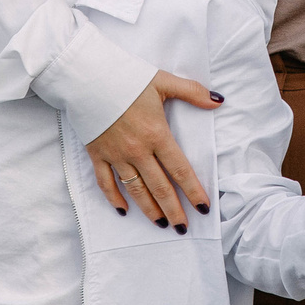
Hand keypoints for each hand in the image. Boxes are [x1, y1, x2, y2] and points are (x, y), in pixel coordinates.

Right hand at [86, 70, 219, 230]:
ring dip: (149, 209)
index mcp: (157, 135)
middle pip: (159, 187)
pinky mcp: (97, 154)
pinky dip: (114, 198)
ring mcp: (116, 155)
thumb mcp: (163, 81)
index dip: (193, 191)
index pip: (180, 170)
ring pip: (135, 190)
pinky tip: (124, 210)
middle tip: (183, 227)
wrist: (87, 77)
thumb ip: (192, 92)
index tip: (203, 208)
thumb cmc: (127, 78)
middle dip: (173, 210)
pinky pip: (106, 183)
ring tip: (161, 224)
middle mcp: (138, 151)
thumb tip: (218, 101)